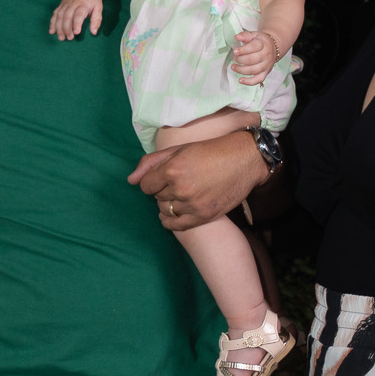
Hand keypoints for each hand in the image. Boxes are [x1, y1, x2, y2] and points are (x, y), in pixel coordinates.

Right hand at [49, 0, 107, 40]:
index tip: (76, 33)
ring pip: (59, 15)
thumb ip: (96, 20)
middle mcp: (73, 3)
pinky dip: (52, 23)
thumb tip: (93, 33)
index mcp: (84, 4)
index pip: (79, 14)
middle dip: (67, 28)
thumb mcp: (99, 8)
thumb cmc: (93, 0)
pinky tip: (52, 31)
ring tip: (61, 38)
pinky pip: (55, 14)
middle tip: (69, 38)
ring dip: (59, 27)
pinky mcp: (61, 4)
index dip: (77, 23)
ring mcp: (65, 3)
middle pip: (67, 16)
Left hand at [127, 130, 266, 230]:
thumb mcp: (179, 150)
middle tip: (178, 182)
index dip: (152, 181)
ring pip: (166, 209)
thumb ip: (151, 163)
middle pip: (157, 197)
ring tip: (182, 193)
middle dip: (163, 190)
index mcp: (173, 169)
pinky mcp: (204, 215)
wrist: (244, 160)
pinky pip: (177, 225)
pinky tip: (173, 215)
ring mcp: (193, 204)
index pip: (146, 185)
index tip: (162, 177)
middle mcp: (181, 188)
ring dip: (170, 203)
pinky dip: (171, 222)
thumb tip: (130, 180)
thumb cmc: (211, 151)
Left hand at [231, 30, 283, 85]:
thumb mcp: (254, 35)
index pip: (254, 47)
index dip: (243, 50)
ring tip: (233, 67)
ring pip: (254, 70)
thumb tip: (237, 37)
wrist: (273, 47)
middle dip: (240, 60)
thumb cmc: (261, 41)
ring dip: (241, 70)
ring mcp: (266, 65)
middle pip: (252, 60)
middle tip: (235, 58)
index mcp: (263, 44)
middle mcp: (266, 55)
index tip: (235, 51)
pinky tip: (240, 80)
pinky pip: (258, 80)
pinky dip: (249, 82)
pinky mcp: (265, 73)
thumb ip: (245, 35)